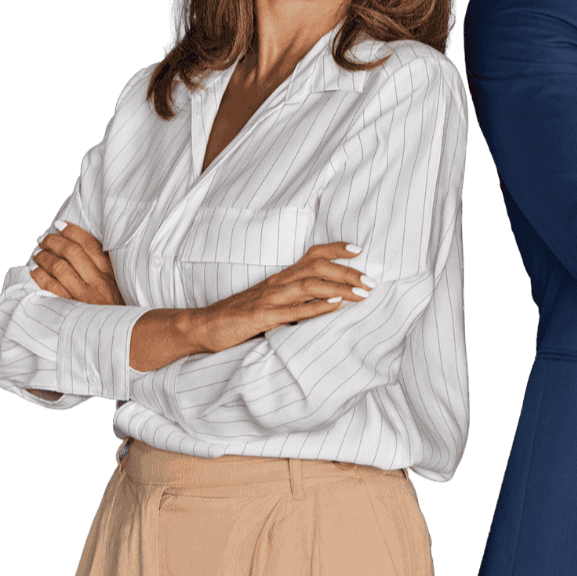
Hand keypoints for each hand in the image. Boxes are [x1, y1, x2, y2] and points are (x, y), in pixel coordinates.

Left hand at [31, 221, 124, 305]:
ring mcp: (84, 295)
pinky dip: (40, 276)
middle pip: (72, 252)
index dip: (73, 231)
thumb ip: (104, 268)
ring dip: (45, 257)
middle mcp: (98, 281)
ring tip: (38, 253)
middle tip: (45, 239)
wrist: (120, 336)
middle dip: (54, 242)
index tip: (61, 226)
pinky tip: (35, 271)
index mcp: (111, 273)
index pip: (91, 244)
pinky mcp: (72, 308)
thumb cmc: (116, 310)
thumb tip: (83, 249)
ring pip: (60, 267)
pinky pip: (51, 287)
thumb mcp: (118, 286)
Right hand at [194, 242, 373, 354]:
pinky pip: (294, 310)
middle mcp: (279, 282)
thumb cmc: (239, 316)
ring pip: (310, 286)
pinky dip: (317, 307)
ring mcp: (271, 298)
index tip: (359, 250)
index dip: (336, 249)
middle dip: (348, 272)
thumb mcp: (271, 303)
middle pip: (318, 268)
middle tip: (372, 280)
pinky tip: (335, 306)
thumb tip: (325, 303)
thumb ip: (295, 300)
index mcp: (281, 277)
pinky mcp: (262, 317)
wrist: (204, 326)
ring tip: (362, 293)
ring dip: (340, 288)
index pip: (312, 255)